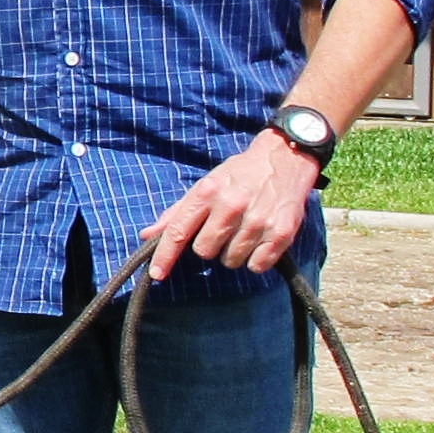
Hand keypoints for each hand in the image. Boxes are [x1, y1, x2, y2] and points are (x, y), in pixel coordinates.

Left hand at [144, 131, 318, 280]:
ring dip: (233, 253)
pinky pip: (256, 266)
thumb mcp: (206, 184)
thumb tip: (147, 235)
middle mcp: (231, 206)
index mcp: (208, 192)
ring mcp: (258, 221)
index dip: (165, 256)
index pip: (179, 231)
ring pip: (231, 261)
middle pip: (204, 252)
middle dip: (209, 246)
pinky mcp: (281, 233)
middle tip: (223, 229)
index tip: (156, 274)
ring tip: (243, 230)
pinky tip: (259, 239)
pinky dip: (255, 259)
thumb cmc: (240, 174)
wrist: (286, 158)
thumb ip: (177, 212)